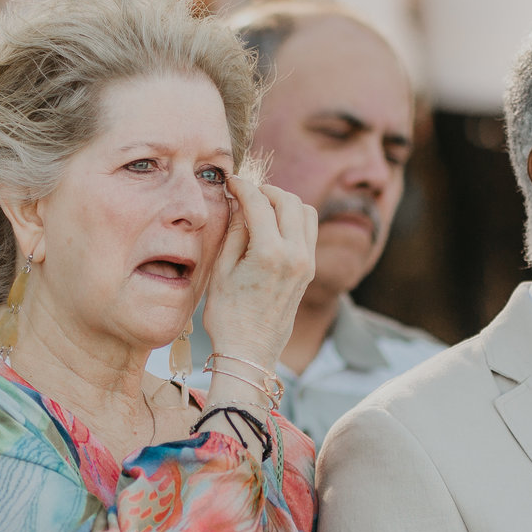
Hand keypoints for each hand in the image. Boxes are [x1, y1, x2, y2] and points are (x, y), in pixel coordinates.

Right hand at [201, 175, 316, 379]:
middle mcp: (295, 255)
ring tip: (261, 207)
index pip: (259, 203)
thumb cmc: (228, 316)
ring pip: (306, 212)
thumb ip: (235, 232)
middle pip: (289, 201)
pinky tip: (272, 225)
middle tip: (246, 192)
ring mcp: (306, 263)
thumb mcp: (222, 270)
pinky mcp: (309, 270)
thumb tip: (240, 204)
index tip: (231, 180)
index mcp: (270, 254)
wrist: (249, 351)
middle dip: (266, 190)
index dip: (243, 186)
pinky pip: (308, 231)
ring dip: (284, 202)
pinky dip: (293, 219)